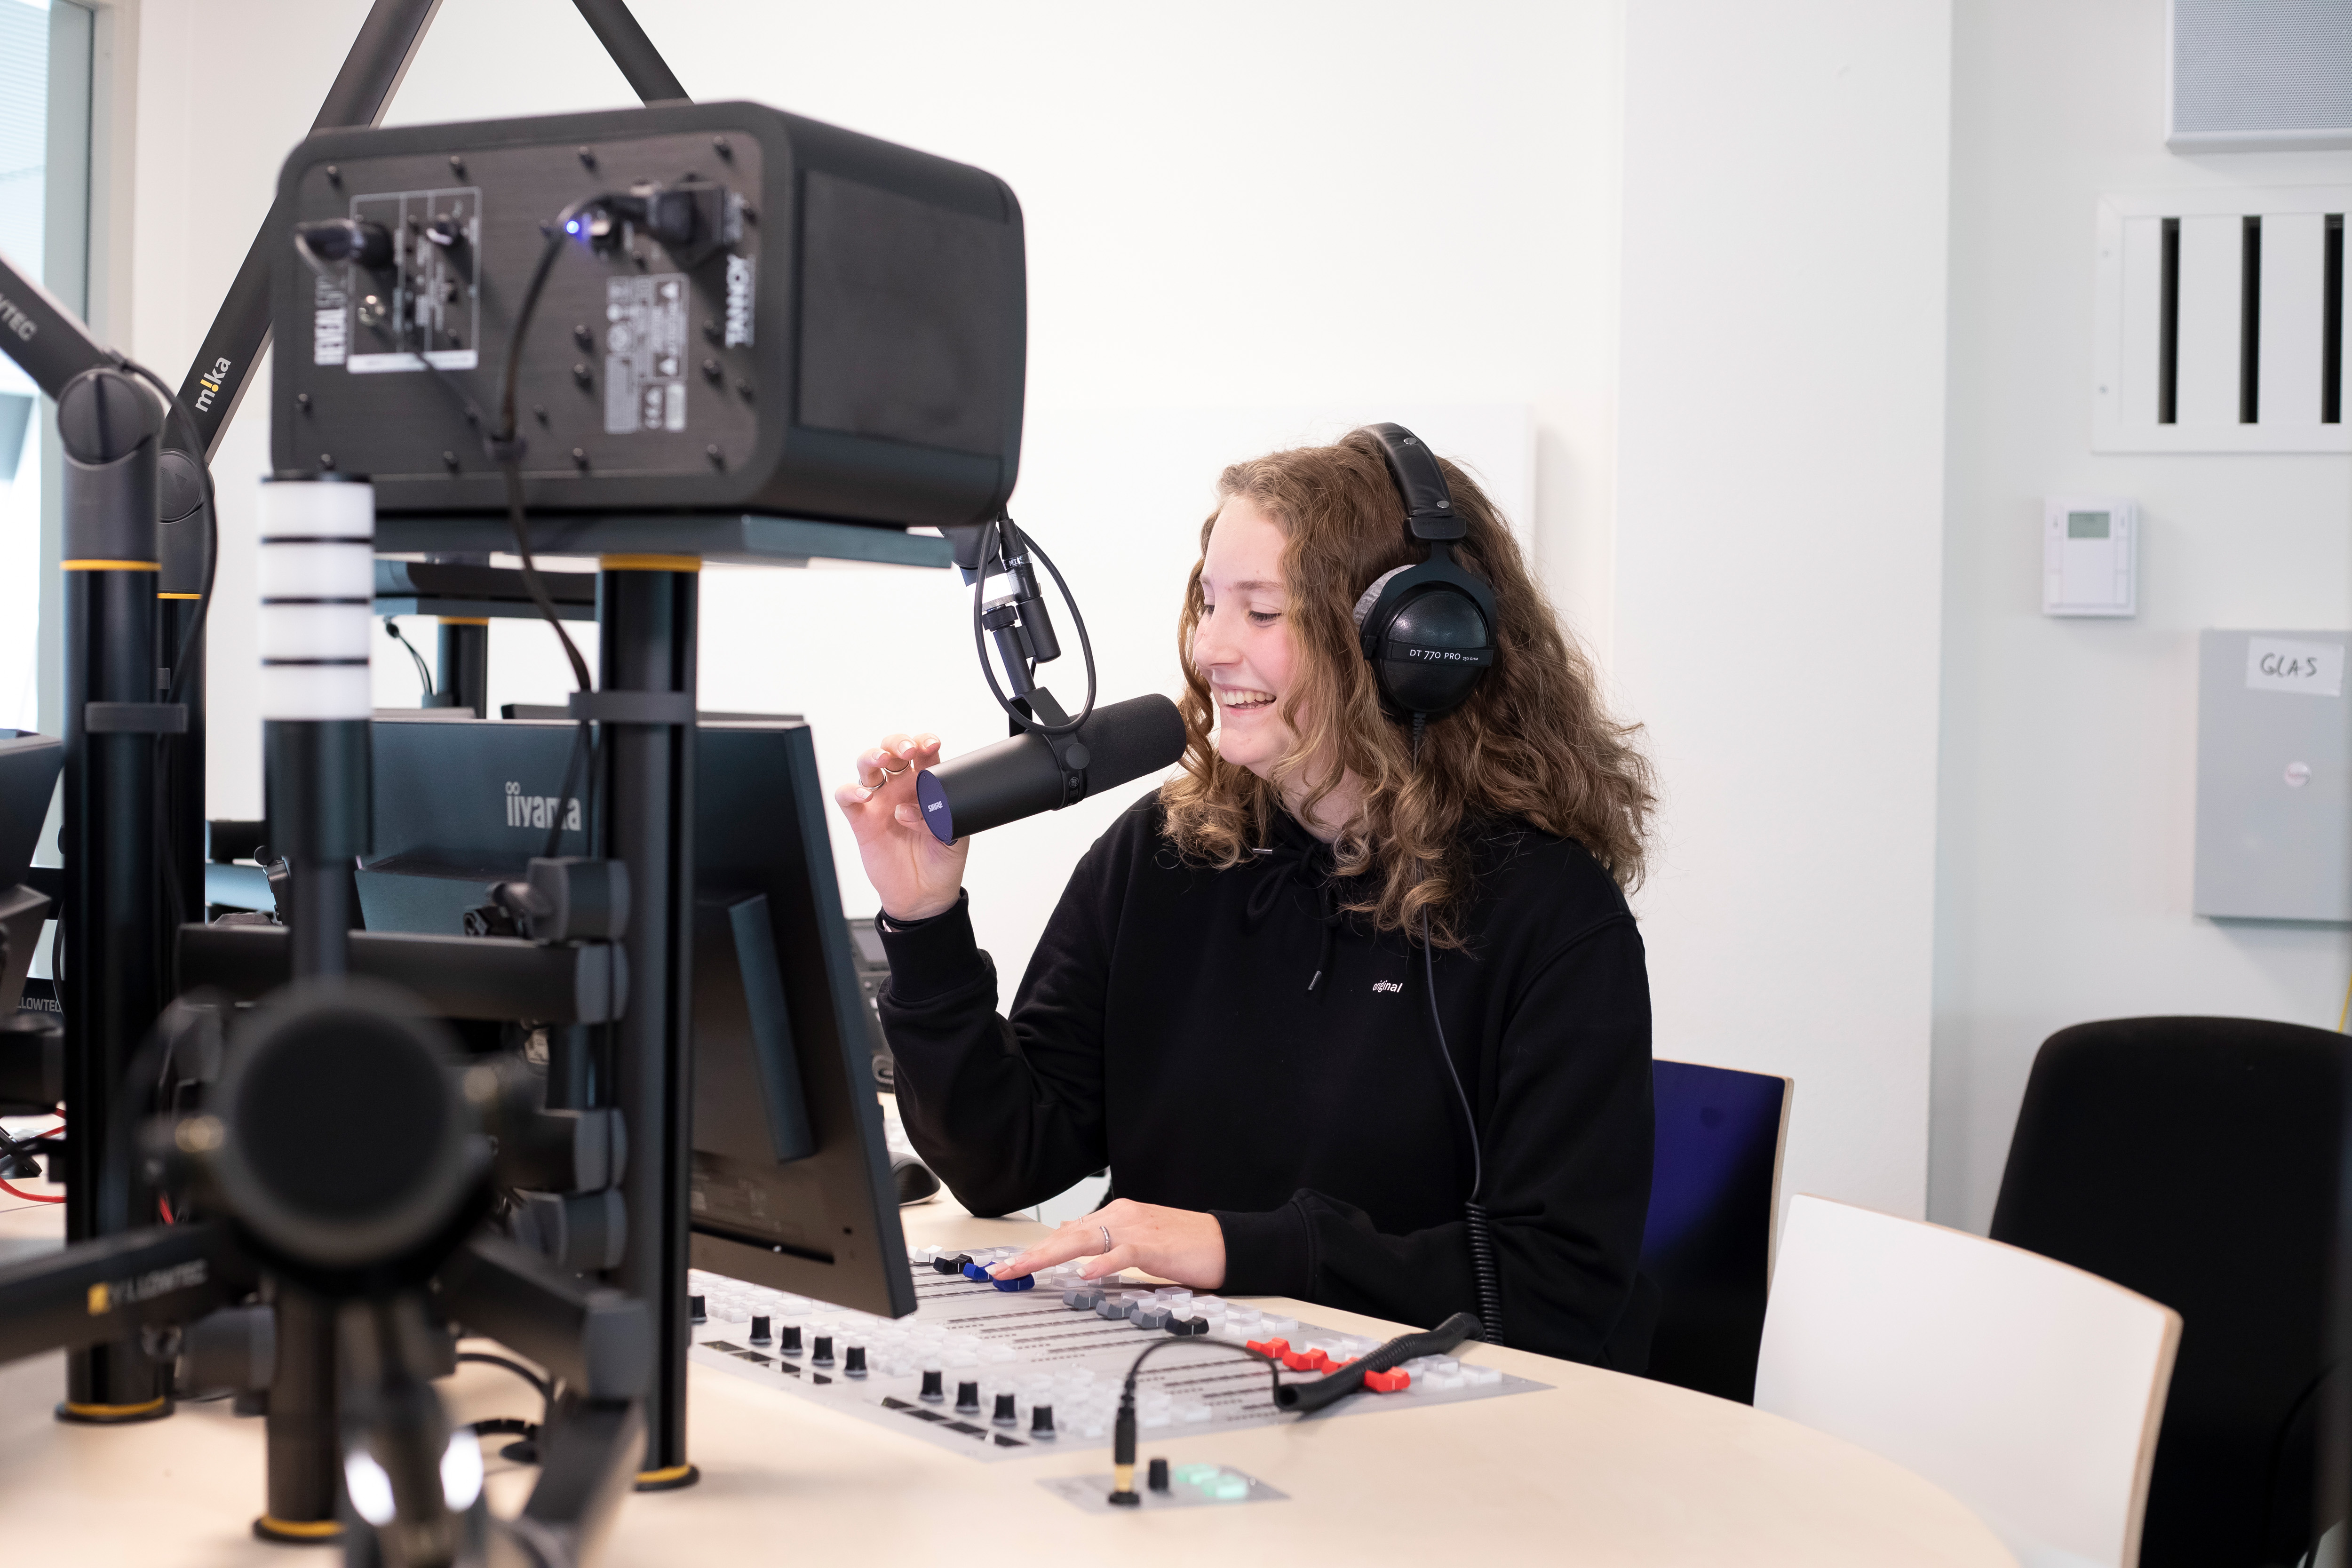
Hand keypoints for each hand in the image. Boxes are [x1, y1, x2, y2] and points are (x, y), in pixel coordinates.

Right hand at [832, 732, 967, 921]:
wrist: (925, 896)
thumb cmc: (941, 862)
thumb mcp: (953, 838)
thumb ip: (938, 819)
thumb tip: (913, 809)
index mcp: (926, 787)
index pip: (924, 754)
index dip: (925, 743)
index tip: (932, 744)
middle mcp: (901, 789)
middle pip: (892, 751)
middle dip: (897, 742)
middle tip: (908, 750)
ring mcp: (880, 803)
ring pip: (867, 766)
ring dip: (872, 756)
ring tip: (883, 760)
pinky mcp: (861, 820)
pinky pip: (847, 797)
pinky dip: (851, 790)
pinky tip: (864, 794)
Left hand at [992, 1199, 1226, 1289]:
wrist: (1224, 1242)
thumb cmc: (1184, 1245)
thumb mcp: (1137, 1240)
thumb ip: (1106, 1240)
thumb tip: (1074, 1242)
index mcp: (1117, 1215)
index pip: (1067, 1231)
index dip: (1035, 1249)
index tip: (1008, 1265)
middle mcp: (1121, 1216)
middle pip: (1066, 1234)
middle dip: (1031, 1254)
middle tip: (1002, 1271)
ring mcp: (1136, 1229)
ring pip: (1084, 1239)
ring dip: (1049, 1256)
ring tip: (1024, 1269)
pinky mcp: (1154, 1246)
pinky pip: (1122, 1254)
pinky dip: (1102, 1263)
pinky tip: (1085, 1274)